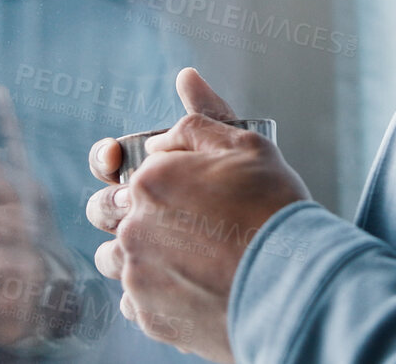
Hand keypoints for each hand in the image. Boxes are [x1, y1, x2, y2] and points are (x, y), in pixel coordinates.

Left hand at [86, 69, 309, 361]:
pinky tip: (188, 286)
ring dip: (135, 253)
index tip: (167, 184)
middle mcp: (131, 226)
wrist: (292, 283)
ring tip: (180, 256)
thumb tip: (185, 79)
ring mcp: (136, 274)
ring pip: (113, 259)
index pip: (121, 167)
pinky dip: (151, 293)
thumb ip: (205, 114)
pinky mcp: (147, 316)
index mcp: (149, 179)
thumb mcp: (247, 146)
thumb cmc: (273, 209)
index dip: (139, 172)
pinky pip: (132, 300)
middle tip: (173, 219)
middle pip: (104, 213)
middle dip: (126, 211)